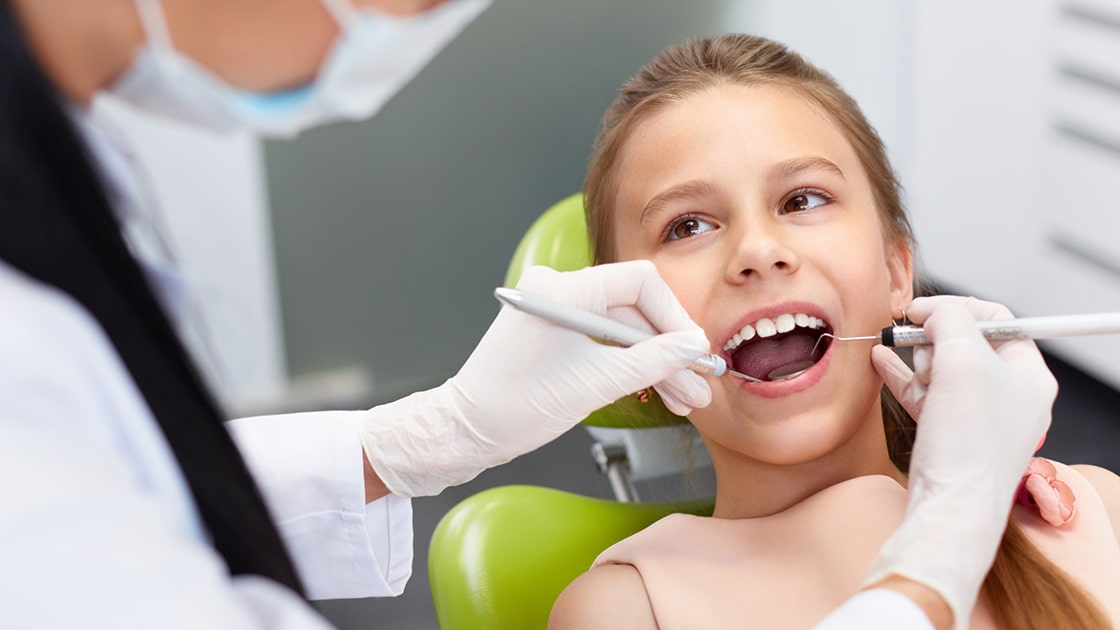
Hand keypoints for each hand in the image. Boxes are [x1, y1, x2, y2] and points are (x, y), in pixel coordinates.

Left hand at [360, 261, 711, 496]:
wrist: (466, 431)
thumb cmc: (515, 407)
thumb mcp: (596, 385)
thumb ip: (651, 362)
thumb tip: (692, 348)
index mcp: (563, 289)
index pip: (640, 282)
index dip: (674, 316)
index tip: (694, 350)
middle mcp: (557, 289)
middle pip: (633, 309)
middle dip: (667, 350)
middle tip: (697, 383)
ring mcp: (555, 310)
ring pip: (621, 329)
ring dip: (652, 363)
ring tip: (683, 398)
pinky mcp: (553, 331)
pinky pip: (601, 339)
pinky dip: (627, 364)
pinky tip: (656, 389)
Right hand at [864, 296, 1056, 629]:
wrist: (951, 507)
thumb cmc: (968, 441)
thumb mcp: (963, 361)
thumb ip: (949, 321)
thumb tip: (931, 310)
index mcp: (1029, 374)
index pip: (997, 320)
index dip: (958, 308)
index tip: (922, 310)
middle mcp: (1008, 394)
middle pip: (966, 343)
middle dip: (935, 339)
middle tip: (916, 343)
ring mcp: (978, 416)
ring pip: (942, 368)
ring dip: (917, 360)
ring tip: (898, 362)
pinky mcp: (949, 434)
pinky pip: (925, 394)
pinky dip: (903, 376)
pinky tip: (880, 360)